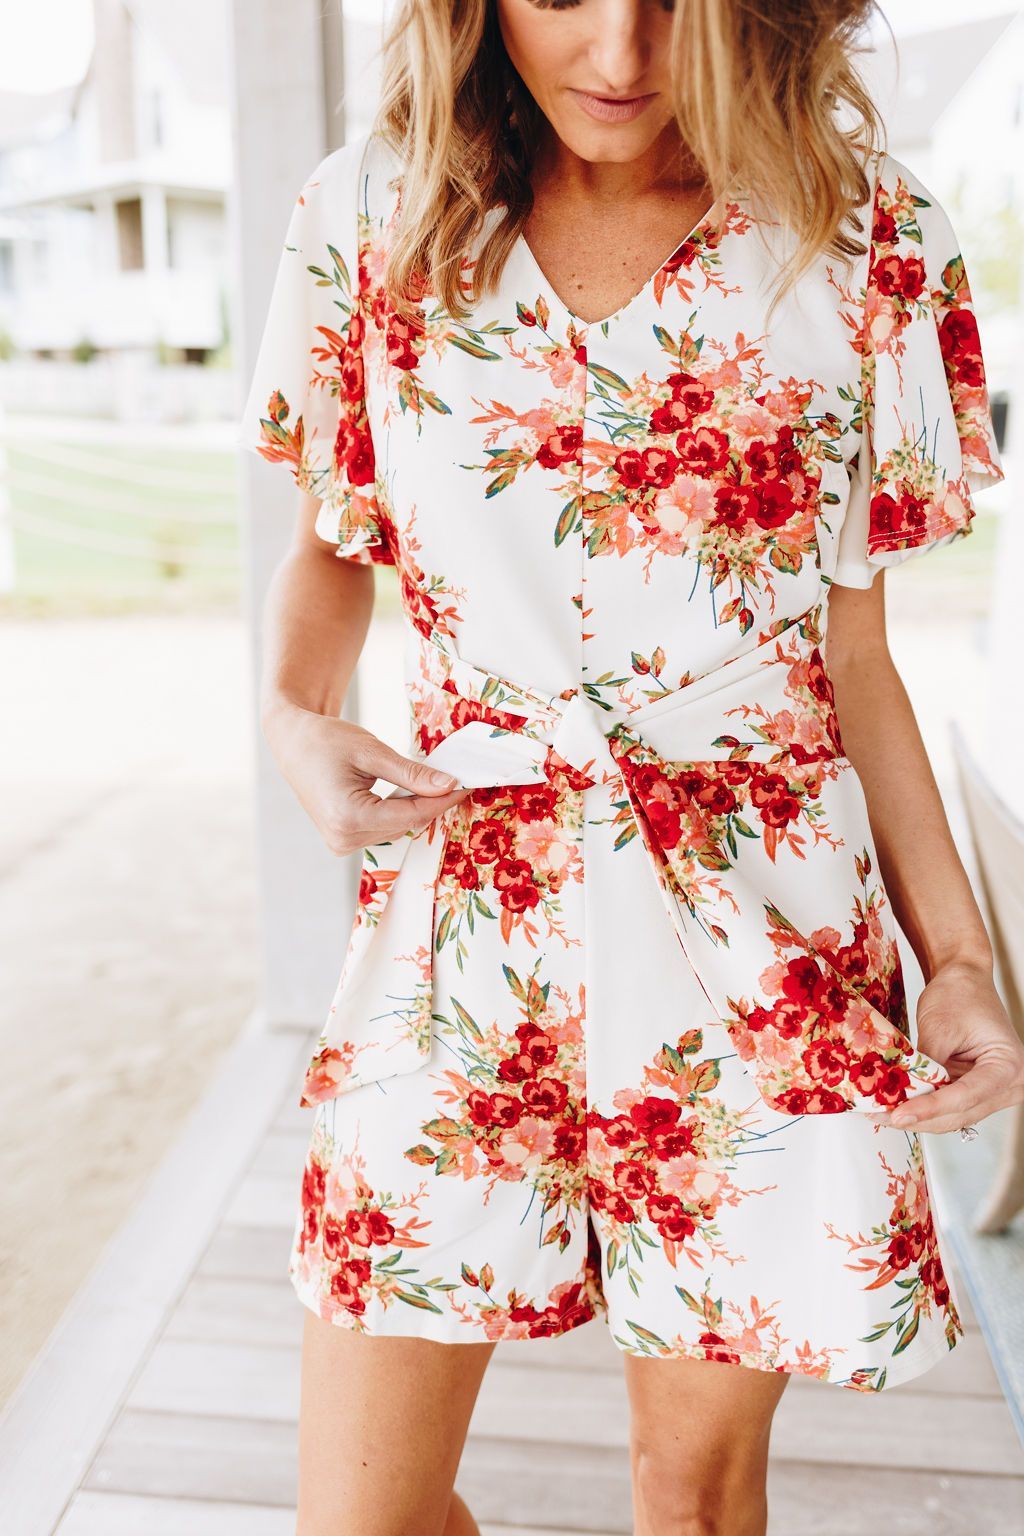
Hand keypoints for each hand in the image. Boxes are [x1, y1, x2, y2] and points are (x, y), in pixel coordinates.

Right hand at [267, 704, 471, 855]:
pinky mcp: (342, 841)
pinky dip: (397, 812)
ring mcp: (341, 844)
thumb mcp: (372, 751)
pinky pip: (382, 828)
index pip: (411, 815)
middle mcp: (343, 838)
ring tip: (429, 783)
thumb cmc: (326, 740)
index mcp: (348, 817)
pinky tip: (405, 794)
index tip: (466, 785)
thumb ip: (411, 774)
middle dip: (430, 802)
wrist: (293, 743)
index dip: (443, 801)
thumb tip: (448, 785)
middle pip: (405, 824)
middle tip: (454, 779)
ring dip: (414, 807)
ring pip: (396, 828)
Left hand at [877, 958, 1023, 1134]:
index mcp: (1008, 1066)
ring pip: (952, 1116)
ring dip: (917, 1117)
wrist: (965, 981)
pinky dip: (923, 1107)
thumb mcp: (939, 1028)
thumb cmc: (960, 994)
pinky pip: (948, 1107)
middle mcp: (1009, 1085)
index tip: (899, 1113)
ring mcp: (993, 1092)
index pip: (966, 1096)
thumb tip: (901, 1096)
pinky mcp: (974, 1091)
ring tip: (881, 1112)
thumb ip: (926, 1066)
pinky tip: (895, 1104)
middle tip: (880, 1115)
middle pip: (960, 1114)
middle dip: (918, 1118)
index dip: (930, 1108)